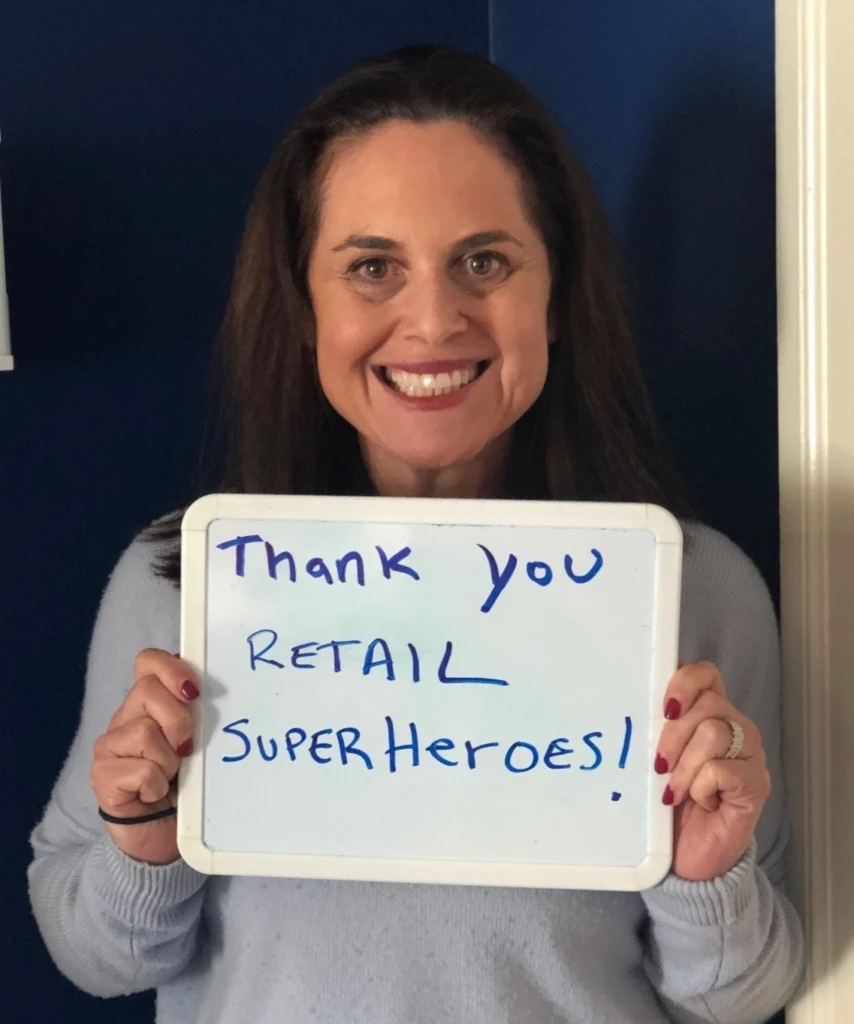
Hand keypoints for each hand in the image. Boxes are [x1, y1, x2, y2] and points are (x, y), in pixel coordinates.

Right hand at [90, 649, 197, 865]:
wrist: (164, 836)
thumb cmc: (186, 786)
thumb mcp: (200, 744)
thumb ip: (200, 716)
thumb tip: (217, 692)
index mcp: (149, 704)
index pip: (148, 662)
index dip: (172, 669)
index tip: (195, 693)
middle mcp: (125, 719)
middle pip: (148, 691)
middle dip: (179, 720)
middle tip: (187, 750)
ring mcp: (109, 747)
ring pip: (145, 732)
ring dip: (168, 761)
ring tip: (170, 777)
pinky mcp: (102, 776)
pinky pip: (140, 770)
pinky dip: (156, 785)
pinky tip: (154, 794)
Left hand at [656, 661, 770, 881]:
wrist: (688, 859)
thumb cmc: (668, 807)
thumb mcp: (655, 760)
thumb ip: (653, 730)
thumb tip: (629, 699)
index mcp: (710, 714)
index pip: (706, 675)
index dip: (684, 682)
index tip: (662, 707)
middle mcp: (736, 728)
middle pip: (708, 704)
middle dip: (674, 734)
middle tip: (659, 766)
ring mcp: (750, 756)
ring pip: (714, 734)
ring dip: (685, 766)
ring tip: (674, 791)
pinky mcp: (756, 786)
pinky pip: (723, 770)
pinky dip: (701, 788)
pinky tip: (697, 803)